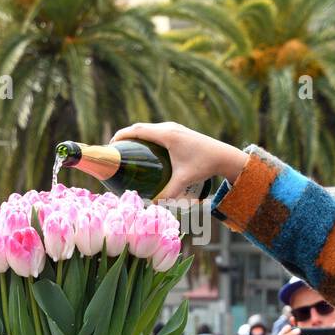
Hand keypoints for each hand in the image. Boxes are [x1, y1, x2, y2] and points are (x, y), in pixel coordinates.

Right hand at [110, 122, 249, 200]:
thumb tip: (153, 206)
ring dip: (136, 135)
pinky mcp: (178, 131)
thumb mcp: (184, 180)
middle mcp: (169, 128)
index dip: (122, 135)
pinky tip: (145, 149)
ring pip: (149, 128)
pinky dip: (146, 137)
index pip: (138, 130)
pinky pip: (156, 131)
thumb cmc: (204, 166)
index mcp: (167, 135)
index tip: (111, 145)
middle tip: (115, 151)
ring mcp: (174, 128)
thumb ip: (168, 193)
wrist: (223, 155)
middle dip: (125, 136)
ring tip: (127, 149)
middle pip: (140, 128)